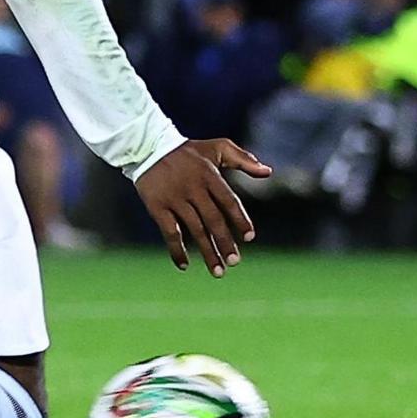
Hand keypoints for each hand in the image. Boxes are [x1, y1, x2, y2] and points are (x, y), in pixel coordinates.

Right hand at [134, 138, 272, 277]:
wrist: (147, 146)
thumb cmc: (187, 150)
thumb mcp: (217, 147)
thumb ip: (243, 159)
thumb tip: (268, 172)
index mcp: (210, 176)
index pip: (230, 202)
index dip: (240, 220)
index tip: (249, 238)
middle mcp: (193, 189)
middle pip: (214, 220)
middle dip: (225, 243)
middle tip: (235, 262)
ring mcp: (174, 199)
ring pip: (195, 230)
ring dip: (207, 252)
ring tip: (218, 272)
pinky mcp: (157, 207)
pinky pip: (169, 232)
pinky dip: (177, 250)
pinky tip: (184, 265)